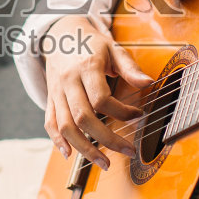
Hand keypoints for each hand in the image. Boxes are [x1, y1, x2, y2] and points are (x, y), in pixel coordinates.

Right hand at [41, 15, 154, 168]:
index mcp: (86, 67)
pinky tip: (70, 155)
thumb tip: (148, 83)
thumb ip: (130, 67)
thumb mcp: (113, 48)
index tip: (138, 115)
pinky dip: (58, 141)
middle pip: (83, 117)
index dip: (122, 112)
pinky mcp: (50, 99)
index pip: (101, 99)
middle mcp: (68, 82)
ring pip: (66, 126)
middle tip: (128, 151)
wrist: (60, 35)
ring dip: (85, 148)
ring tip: (103, 163)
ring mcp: (56, 92)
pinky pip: (50, 124)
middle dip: (106, 139)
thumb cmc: (91, 43)